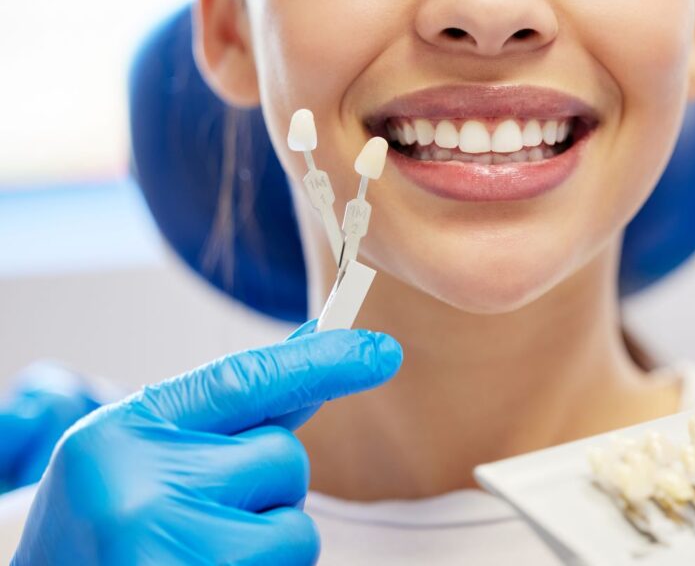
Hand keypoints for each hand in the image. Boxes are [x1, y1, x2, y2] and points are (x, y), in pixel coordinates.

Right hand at [13, 320, 402, 565]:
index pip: (242, 381)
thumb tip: (314, 352)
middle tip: (203, 513)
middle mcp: (141, 487)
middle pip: (284, 460)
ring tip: (200, 552)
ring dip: (268, 541)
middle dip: (266, 487)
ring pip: (296, 529)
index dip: (319, 362)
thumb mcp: (147, 451)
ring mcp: (169, 549)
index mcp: (124, 432)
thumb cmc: (106, 521)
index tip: (384, 352)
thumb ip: (230, 415)